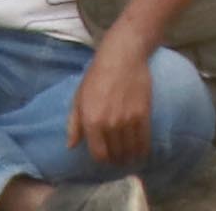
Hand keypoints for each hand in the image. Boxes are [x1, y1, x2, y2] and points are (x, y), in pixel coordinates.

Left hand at [68, 35, 158, 165]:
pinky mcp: (143, 113)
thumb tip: (71, 146)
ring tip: (129, 158)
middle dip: (116, 160)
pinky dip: (143, 149)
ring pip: (130, 148)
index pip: (98, 153)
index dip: (102, 160)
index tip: (105, 160)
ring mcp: (128, 119)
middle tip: (118, 160)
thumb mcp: (78, 97)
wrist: (123, 55)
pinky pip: (144, 139)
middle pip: (115, 153)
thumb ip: (74, 124)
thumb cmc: (97, 75)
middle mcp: (110, 124)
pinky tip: (141, 152)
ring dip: (129, 157)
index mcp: (91, 121)